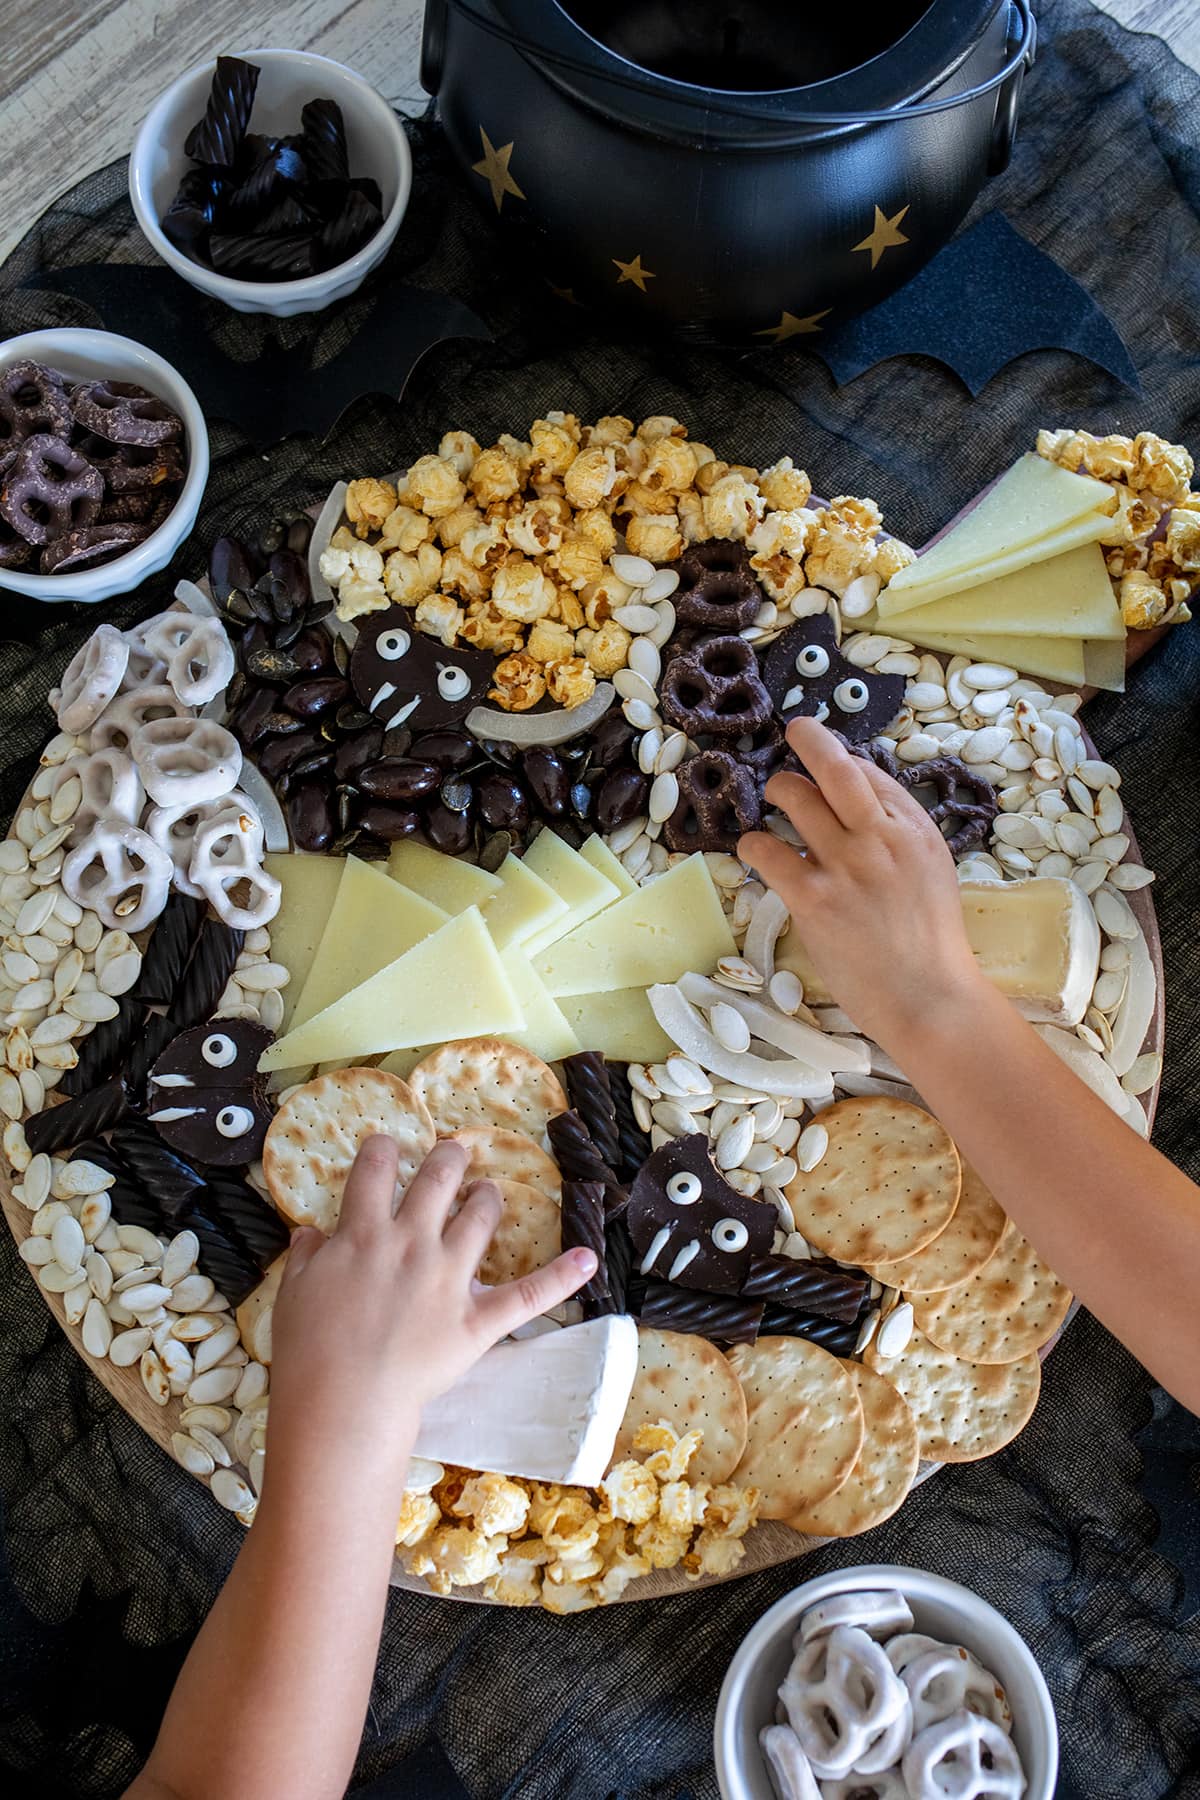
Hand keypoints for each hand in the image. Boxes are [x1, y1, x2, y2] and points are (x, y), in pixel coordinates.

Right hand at [264, 1137, 596, 1493]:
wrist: (343, 1401)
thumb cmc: (308, 1350)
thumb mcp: (292, 1293)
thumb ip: (304, 1257)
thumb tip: (309, 1232)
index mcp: (363, 1233)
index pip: (375, 1169)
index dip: (383, 1150)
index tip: (387, 1146)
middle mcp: (412, 1243)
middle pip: (438, 1178)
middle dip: (448, 1157)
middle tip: (453, 1152)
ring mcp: (449, 1278)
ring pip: (481, 1217)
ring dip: (487, 1197)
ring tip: (489, 1191)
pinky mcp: (477, 1319)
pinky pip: (528, 1294)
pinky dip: (562, 1277)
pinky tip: (588, 1259)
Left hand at [739, 718, 986, 1052]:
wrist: (928, 998)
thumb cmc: (930, 941)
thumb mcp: (931, 870)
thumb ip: (898, 832)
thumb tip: (859, 796)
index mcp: (913, 830)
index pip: (868, 773)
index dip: (839, 757)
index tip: (821, 752)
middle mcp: (880, 838)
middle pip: (835, 767)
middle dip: (808, 739)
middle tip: (793, 735)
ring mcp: (845, 867)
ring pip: (793, 798)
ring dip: (776, 793)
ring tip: (772, 806)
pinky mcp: (814, 899)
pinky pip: (765, 851)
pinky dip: (754, 845)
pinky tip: (757, 852)